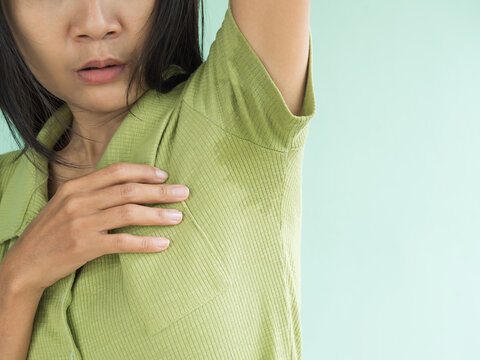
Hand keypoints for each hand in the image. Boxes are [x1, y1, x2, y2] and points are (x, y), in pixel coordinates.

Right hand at [0, 162, 188, 295]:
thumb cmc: (51, 232)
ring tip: (179, 217)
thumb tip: (129, 185)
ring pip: (129, 213)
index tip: (165, 176)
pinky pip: (122, 242)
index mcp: (75, 186)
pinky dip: (145, 242)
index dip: (144, 172)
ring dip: (158, 215)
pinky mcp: (84, 247)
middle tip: (184, 193)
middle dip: (160, 191)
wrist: (24, 264)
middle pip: (128, 190)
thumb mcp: (66, 204)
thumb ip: (93, 192)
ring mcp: (81, 224)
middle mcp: (79, 201)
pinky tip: (163, 244)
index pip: (116, 171)